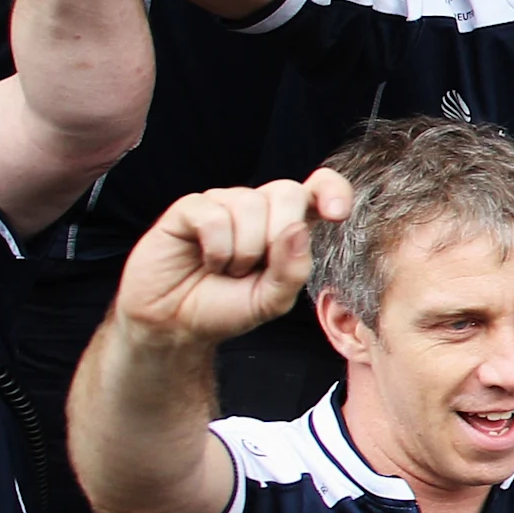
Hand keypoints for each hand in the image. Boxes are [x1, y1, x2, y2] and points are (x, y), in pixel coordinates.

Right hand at [116, 170, 352, 345]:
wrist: (175, 324)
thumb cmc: (225, 308)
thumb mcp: (272, 300)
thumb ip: (293, 270)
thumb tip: (298, 229)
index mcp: (287, 225)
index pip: (319, 188)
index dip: (333, 190)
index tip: (338, 213)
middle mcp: (257, 208)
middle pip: (287, 191)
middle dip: (278, 236)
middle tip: (254, 269)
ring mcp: (222, 204)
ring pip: (250, 205)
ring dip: (243, 251)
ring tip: (227, 269)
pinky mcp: (189, 209)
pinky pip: (214, 215)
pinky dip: (216, 248)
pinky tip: (208, 261)